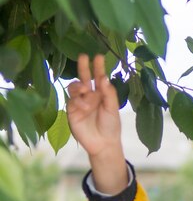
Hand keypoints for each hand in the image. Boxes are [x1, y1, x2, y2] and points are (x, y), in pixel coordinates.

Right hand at [67, 54, 127, 194]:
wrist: (103, 144)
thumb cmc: (111, 125)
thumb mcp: (113, 108)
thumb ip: (108, 93)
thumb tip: (103, 77)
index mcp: (101, 93)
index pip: (99, 77)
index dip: (98, 67)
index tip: (99, 56)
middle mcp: (89, 95)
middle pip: (85, 78)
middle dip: (83, 67)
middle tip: (83, 56)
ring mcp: (79, 102)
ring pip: (75, 88)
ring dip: (79, 86)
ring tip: (85, 89)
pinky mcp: (71, 111)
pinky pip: (71, 101)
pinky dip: (77, 101)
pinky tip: (84, 106)